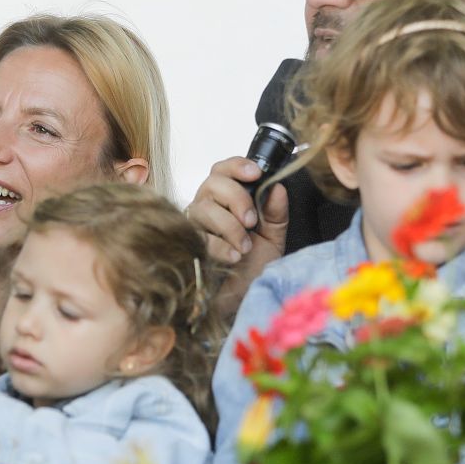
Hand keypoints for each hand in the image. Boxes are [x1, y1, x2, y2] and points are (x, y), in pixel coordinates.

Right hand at [186, 156, 288, 315]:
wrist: (242, 297)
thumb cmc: (254, 266)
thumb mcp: (273, 237)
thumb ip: (275, 212)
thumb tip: (277, 187)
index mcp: (227, 199)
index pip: (224, 170)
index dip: (237, 166)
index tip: (256, 173)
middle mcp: (207, 206)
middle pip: (213, 183)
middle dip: (236, 198)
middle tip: (251, 221)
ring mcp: (194, 225)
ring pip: (204, 208)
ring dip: (230, 226)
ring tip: (244, 247)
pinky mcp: (186, 244)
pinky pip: (198, 235)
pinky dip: (220, 246)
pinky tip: (233, 257)